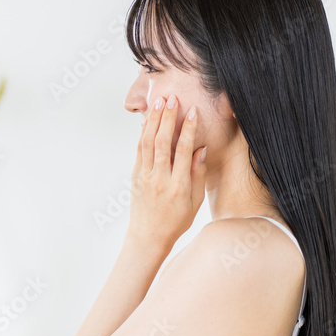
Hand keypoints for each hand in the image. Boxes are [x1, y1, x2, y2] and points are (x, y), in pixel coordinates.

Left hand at [128, 95, 207, 250]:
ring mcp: (145, 177)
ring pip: (148, 143)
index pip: (183, 151)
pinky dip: (143, 134)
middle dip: (168, 118)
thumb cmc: (176, 220)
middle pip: (163, 142)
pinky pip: (139, 151)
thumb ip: (198, 175)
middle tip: (172, 98)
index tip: (193, 111)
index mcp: (179, 186)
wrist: (148, 236)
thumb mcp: (194, 202)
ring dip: (153, 121)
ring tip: (159, 102)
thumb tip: (200, 150)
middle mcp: (160, 179)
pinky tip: (148, 120)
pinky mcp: (135, 176)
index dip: (189, 129)